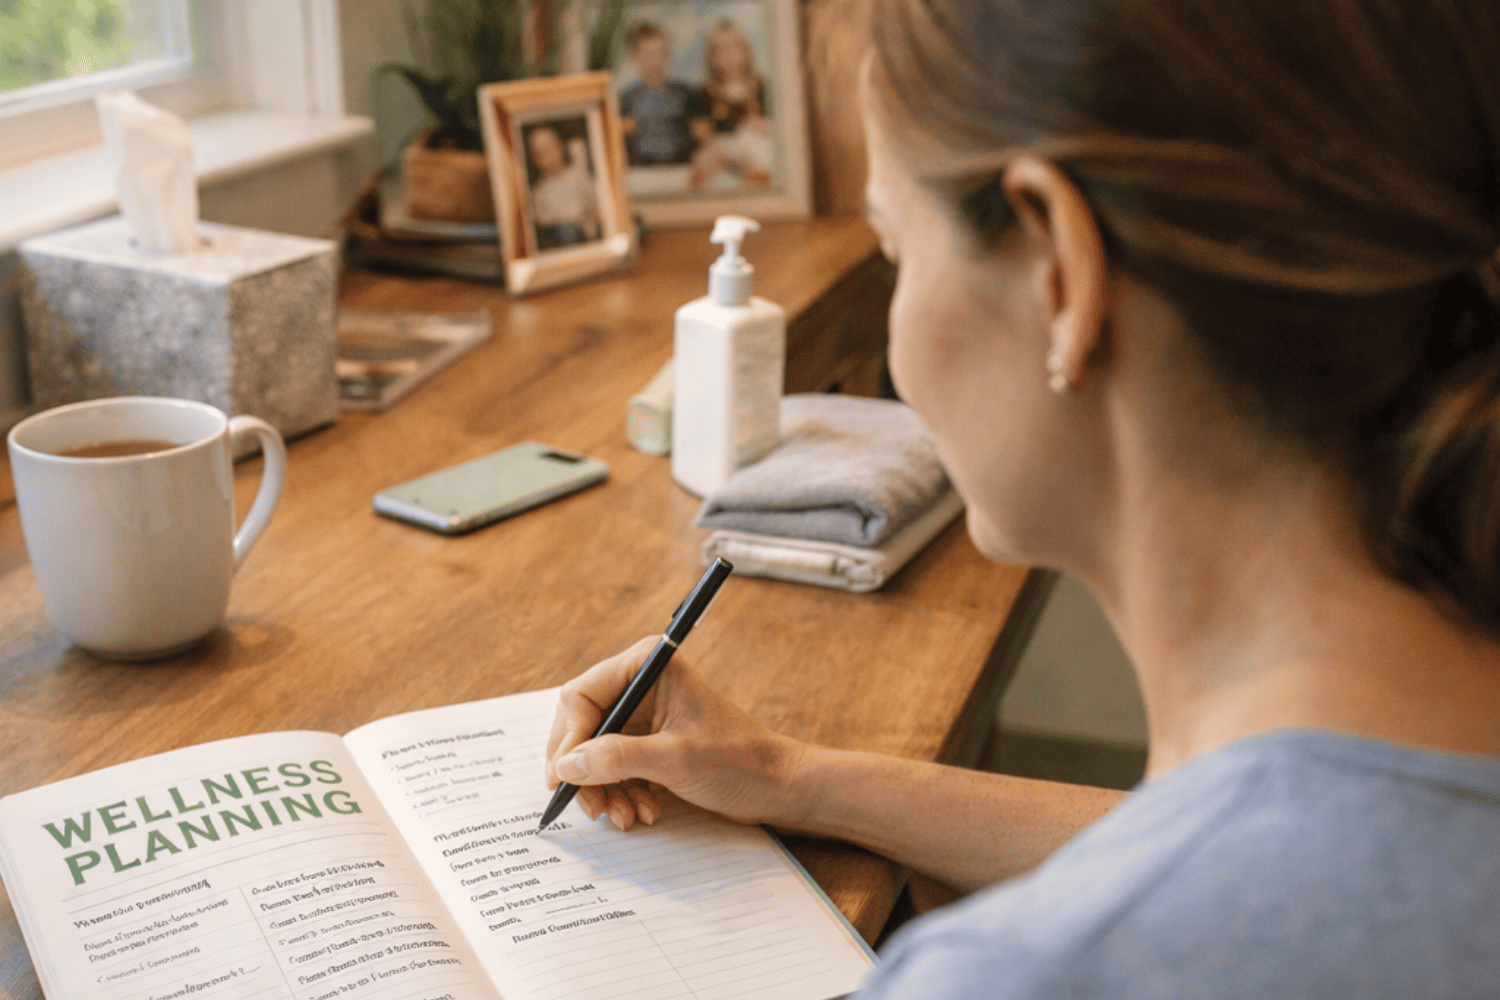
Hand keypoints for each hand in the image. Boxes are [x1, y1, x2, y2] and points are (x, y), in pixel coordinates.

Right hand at [545, 637, 807, 830]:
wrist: (776, 786)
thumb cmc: (737, 761)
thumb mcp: (673, 760)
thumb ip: (615, 759)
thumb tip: (565, 766)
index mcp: (647, 666)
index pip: (582, 697)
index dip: (568, 741)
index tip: (563, 780)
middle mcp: (640, 683)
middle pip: (582, 726)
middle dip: (585, 771)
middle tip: (592, 807)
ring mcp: (643, 714)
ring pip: (594, 752)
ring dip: (604, 789)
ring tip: (625, 816)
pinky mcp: (648, 742)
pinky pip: (613, 767)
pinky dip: (620, 792)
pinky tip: (642, 811)